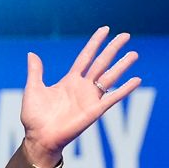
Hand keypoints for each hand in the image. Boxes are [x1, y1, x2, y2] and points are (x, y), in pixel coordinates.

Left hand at [21, 26, 140, 166]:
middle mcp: (82, 87)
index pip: (86, 57)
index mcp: (69, 81)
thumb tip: (32, 53)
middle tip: (126, 35)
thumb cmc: (34, 117)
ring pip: (109, 77)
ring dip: (122, 66)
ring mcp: (89, 98)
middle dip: (113, 49)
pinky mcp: (94, 111)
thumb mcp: (33, 89)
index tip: (105, 29)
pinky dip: (124, 90)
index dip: (95, 43)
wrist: (38, 137)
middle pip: (101, 63)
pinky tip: (136, 80)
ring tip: (134, 54)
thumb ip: (35, 72)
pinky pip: (112, 98)